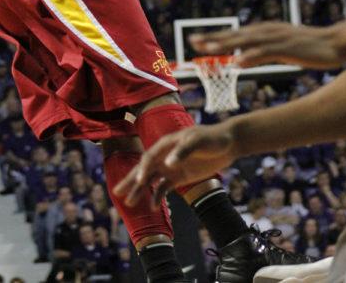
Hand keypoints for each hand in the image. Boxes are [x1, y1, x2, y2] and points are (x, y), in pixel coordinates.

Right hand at [114, 123, 237, 207]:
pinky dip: (158, 196)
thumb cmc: (212, 138)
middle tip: (118, 192)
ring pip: (151, 180)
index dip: (142, 169)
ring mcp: (171, 166)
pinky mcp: (180, 177)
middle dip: (131, 180)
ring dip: (140, 190)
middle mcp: (165, 155)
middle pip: (144, 168)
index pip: (150, 157)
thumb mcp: (198, 140)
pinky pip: (164, 187)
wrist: (228, 143)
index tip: (137, 181)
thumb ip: (183, 150)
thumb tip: (168, 163)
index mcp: (166, 143)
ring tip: (129, 202)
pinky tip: (153, 207)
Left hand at [190, 19, 345, 68]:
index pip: (235, 34)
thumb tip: (242, 57)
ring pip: (246, 41)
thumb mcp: (281, 47)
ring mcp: (277, 38)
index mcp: (265, 31)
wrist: (336, 41)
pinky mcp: (289, 48)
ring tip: (208, 49)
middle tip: (192, 41)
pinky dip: (251, 57)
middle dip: (213, 38)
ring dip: (226, 44)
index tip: (196, 40)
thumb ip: (262, 50)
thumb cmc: (310, 46)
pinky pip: (266, 53)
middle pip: (235, 35)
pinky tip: (238, 63)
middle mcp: (268, 31)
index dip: (215, 37)